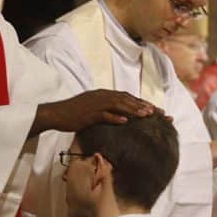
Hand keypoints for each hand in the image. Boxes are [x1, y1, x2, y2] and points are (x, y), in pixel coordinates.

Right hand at [30, 89, 155, 136]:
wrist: (56, 114)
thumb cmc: (75, 113)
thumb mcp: (94, 109)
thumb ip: (108, 111)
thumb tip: (123, 118)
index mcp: (105, 95)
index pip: (128, 98)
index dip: (143, 103)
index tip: (157, 111)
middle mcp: (103, 96)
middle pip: (127, 99)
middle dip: (144, 106)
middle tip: (160, 113)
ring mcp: (96, 104)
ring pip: (118, 104)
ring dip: (133, 109)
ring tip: (147, 115)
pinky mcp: (88, 113)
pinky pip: (103, 115)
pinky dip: (114, 117)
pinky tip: (124, 121)